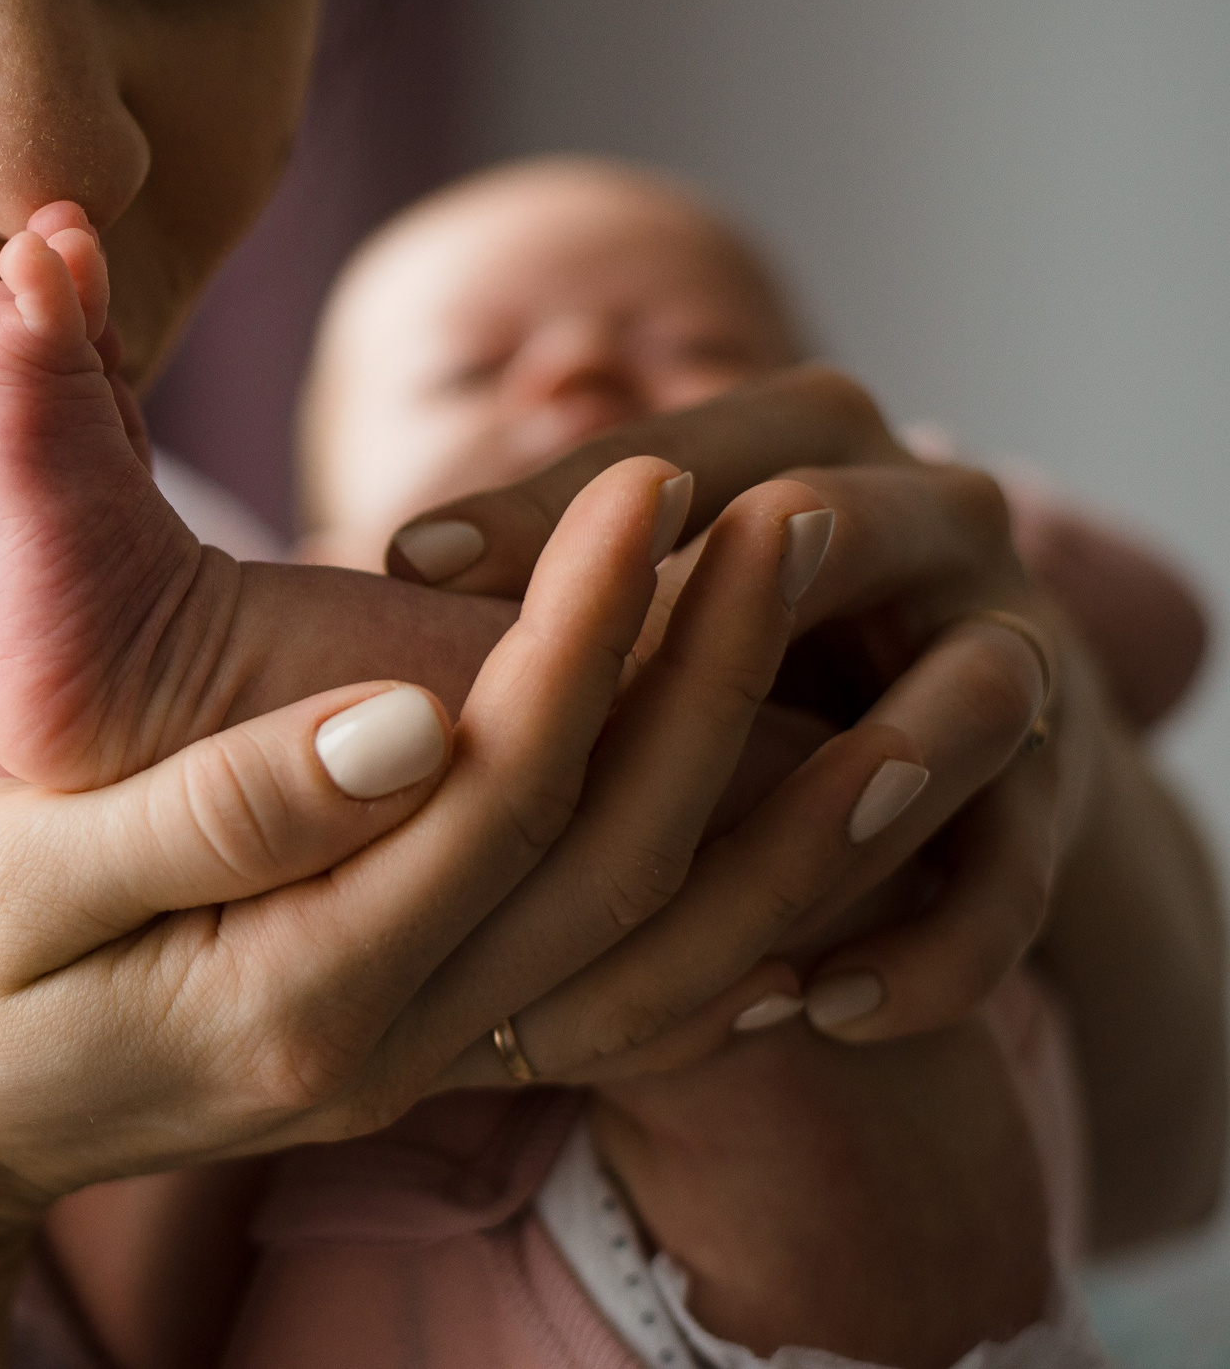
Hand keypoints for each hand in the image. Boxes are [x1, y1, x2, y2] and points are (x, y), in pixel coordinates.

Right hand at [0, 459, 916, 1365]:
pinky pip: (601, 978)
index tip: (647, 484)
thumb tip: (411, 716)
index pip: (497, 796)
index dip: (591, 634)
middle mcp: (384, 1046)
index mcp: (290, 994)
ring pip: (642, 933)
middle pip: (609, 860)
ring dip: (743, 780)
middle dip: (708, 679)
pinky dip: (708, 891)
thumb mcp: (17, 882)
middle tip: (780, 511)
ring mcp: (405, 1060)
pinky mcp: (400, 1040)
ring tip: (800, 625)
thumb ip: (214, 813)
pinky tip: (771, 807)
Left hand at [386, 364, 1076, 1053]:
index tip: (404, 563)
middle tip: (604, 680)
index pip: (681, 447)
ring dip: (864, 790)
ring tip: (751, 896)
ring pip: (968, 698)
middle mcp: (932, 512)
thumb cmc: (726, 624)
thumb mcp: (645, 573)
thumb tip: (387, 559)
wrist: (930, 716)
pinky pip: (1014, 875)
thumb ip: (542, 559)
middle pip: (835, 527)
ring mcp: (1016, 648)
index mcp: (810, 436)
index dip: (546, 504)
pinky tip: (815, 1009)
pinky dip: (930, 949)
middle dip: (729, 592)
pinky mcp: (1059, 791)